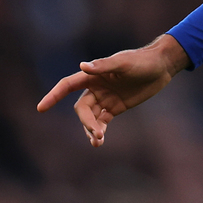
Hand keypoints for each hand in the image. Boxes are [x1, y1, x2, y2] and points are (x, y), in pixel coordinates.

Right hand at [36, 34, 189, 146]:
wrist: (161, 67)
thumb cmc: (142, 61)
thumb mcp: (124, 63)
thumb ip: (104, 66)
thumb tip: (83, 66)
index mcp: (93, 75)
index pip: (67, 85)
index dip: (54, 96)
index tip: (41, 108)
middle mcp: (95, 87)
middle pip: (81, 108)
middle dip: (86, 122)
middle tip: (97, 133)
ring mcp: (104, 98)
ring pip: (90, 118)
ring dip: (90, 130)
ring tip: (97, 141)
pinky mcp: (115, 107)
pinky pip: (101, 121)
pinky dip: (99, 131)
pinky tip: (99, 141)